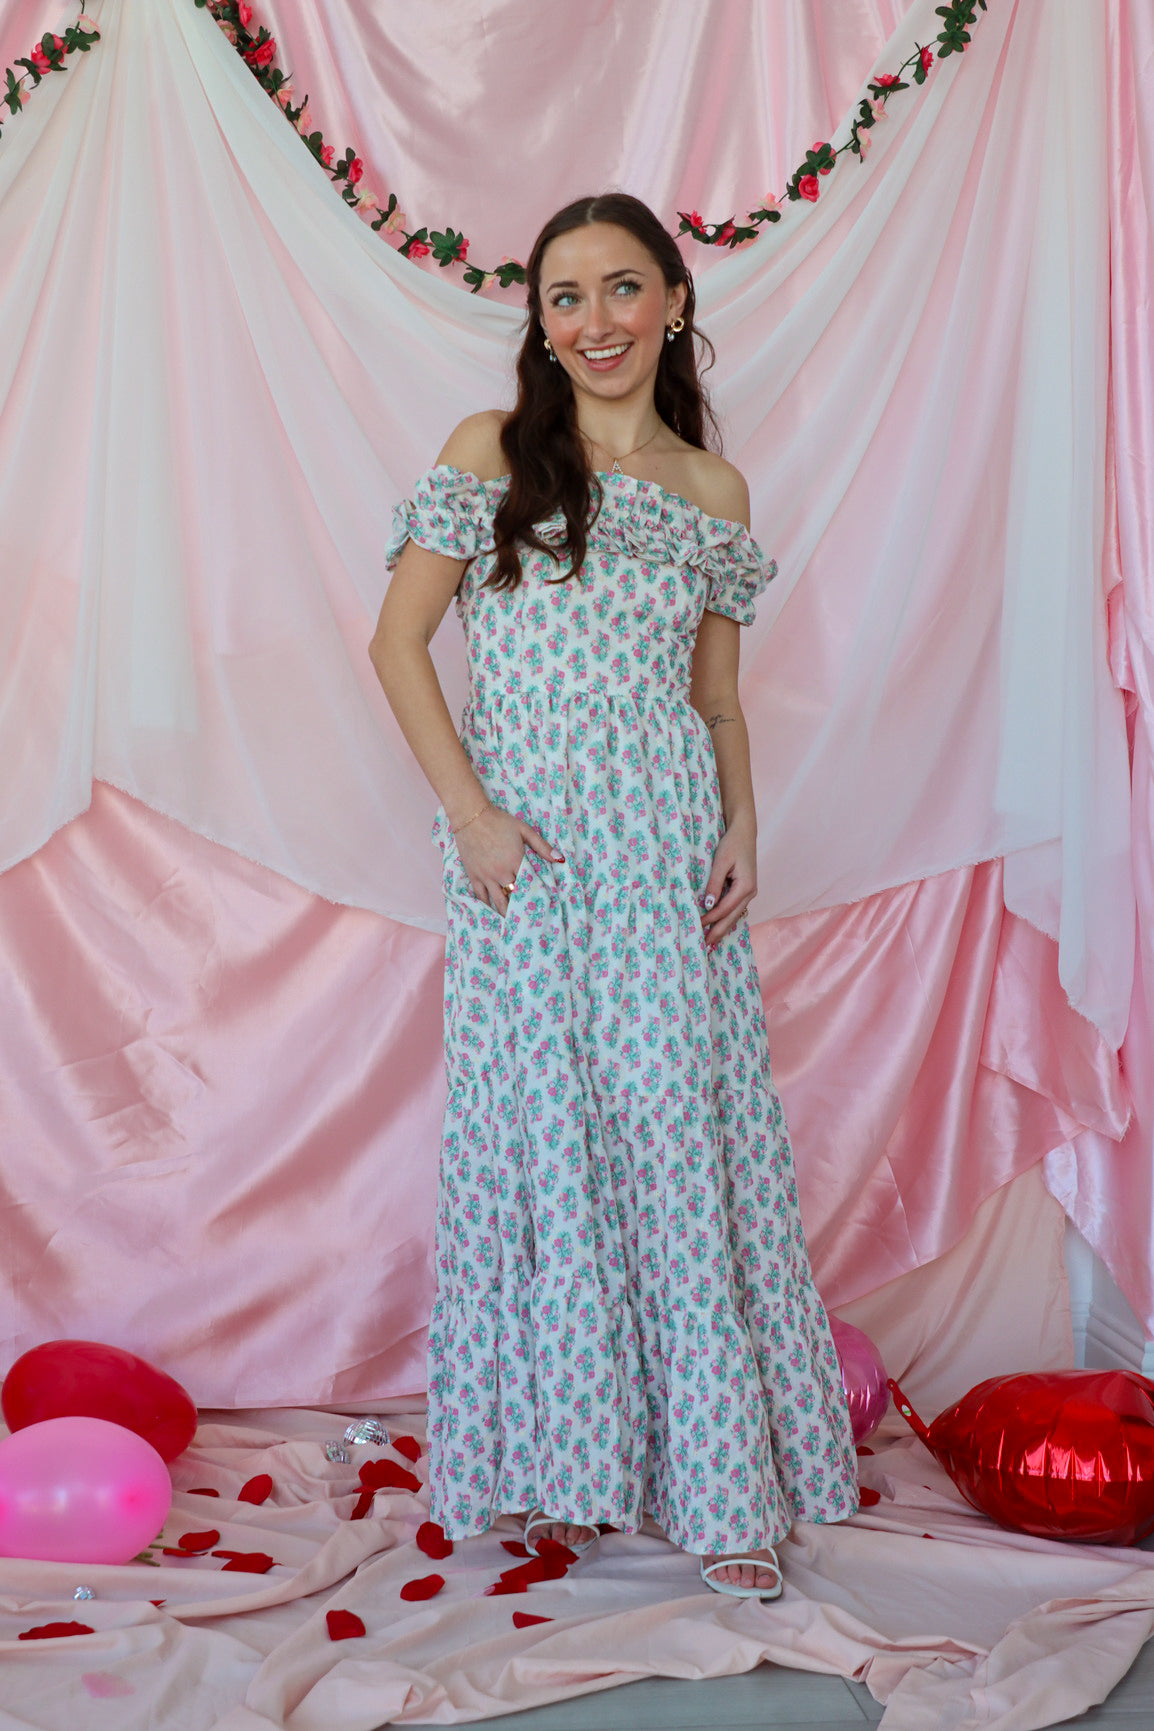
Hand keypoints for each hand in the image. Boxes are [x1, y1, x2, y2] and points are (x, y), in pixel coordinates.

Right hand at [455, 805, 563, 914]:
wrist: (472, 817)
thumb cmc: (500, 822)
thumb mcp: (524, 830)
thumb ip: (542, 847)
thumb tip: (560, 860)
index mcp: (516, 862)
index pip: (530, 885)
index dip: (537, 896)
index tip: (545, 908)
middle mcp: (501, 873)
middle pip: (515, 897)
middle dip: (522, 909)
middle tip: (530, 921)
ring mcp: (486, 876)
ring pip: (498, 901)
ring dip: (506, 913)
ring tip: (513, 925)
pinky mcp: (474, 876)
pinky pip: (481, 896)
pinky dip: (487, 906)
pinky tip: (492, 914)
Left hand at [700, 816, 756, 948]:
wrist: (744, 832)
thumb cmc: (732, 844)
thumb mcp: (721, 862)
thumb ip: (714, 883)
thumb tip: (707, 904)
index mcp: (746, 886)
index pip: (725, 908)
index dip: (710, 919)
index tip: (697, 926)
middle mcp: (750, 892)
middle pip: (732, 917)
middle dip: (718, 932)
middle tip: (705, 946)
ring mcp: (749, 892)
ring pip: (735, 915)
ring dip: (722, 928)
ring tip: (711, 942)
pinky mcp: (745, 890)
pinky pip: (735, 909)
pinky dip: (726, 919)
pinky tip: (719, 926)